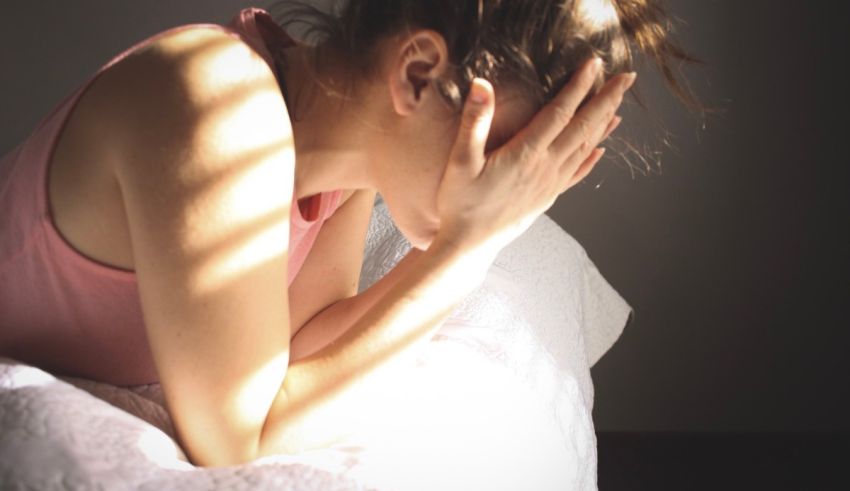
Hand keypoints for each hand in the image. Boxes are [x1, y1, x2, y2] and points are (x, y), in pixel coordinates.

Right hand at [433, 57, 633, 260]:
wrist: (468, 245)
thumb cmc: (460, 203)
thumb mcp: (460, 160)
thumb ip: (474, 122)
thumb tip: (482, 85)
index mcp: (526, 154)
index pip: (560, 112)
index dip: (579, 86)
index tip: (594, 64)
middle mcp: (545, 168)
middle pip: (583, 128)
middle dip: (606, 100)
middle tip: (627, 79)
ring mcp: (549, 184)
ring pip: (585, 149)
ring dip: (604, 126)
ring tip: (619, 107)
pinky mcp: (547, 198)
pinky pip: (577, 174)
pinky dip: (592, 159)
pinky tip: (602, 150)